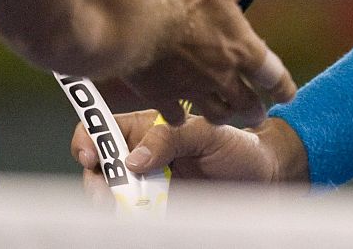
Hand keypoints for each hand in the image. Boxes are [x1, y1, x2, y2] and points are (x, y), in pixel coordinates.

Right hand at [72, 110, 307, 199]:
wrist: (264, 182)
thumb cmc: (237, 147)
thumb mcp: (207, 132)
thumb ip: (170, 136)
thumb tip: (133, 159)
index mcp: (146, 129)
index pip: (102, 129)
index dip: (87, 139)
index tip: (89, 155)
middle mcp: (141, 158)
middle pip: (98, 169)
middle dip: (95, 181)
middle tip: (107, 196)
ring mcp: (148, 189)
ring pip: (110, 198)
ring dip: (109, 205)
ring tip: (125, 211)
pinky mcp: (159, 214)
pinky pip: (134, 220)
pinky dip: (130, 222)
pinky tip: (140, 221)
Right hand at [118, 0, 303, 127]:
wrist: (134, 18)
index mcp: (241, 49)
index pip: (273, 76)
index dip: (283, 87)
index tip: (287, 94)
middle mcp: (221, 76)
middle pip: (246, 103)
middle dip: (254, 109)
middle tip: (258, 114)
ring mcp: (191, 89)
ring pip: (216, 113)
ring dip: (224, 114)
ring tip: (227, 116)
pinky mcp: (161, 95)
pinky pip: (176, 115)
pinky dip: (180, 116)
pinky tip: (179, 114)